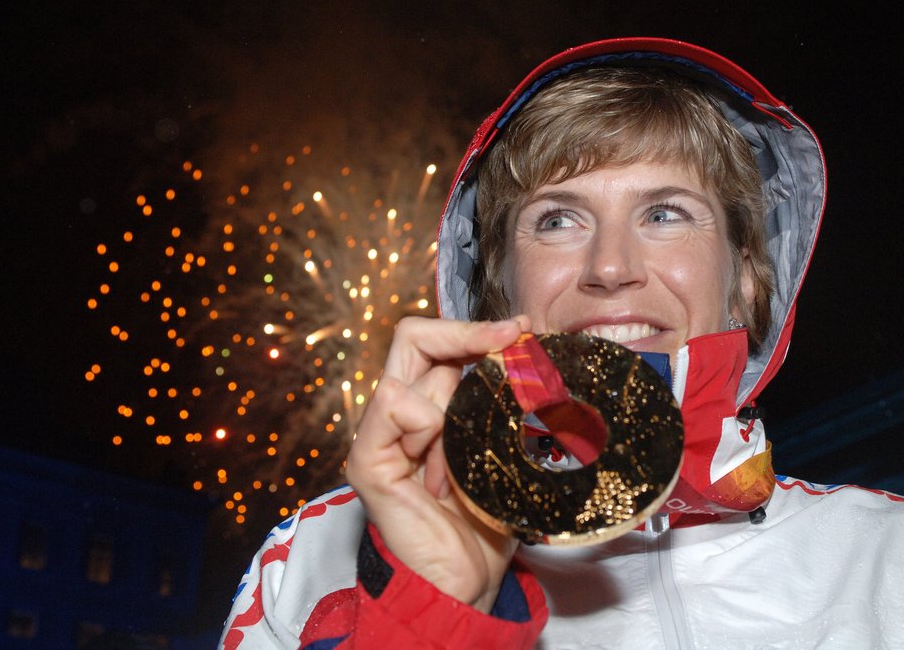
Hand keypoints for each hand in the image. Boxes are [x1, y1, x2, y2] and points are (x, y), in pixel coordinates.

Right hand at [346, 315, 529, 611]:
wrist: (467, 578)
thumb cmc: (489, 516)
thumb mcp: (505, 445)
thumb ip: (505, 402)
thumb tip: (535, 351)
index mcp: (428, 403)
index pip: (436, 340)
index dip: (474, 327)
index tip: (521, 328)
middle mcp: (398, 411)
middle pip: (413, 336)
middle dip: (466, 331)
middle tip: (511, 336)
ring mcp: (379, 434)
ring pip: (412, 376)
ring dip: (454, 405)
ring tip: (466, 459)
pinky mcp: (367, 459)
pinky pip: (393, 406)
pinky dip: (427, 424)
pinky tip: (442, 468)